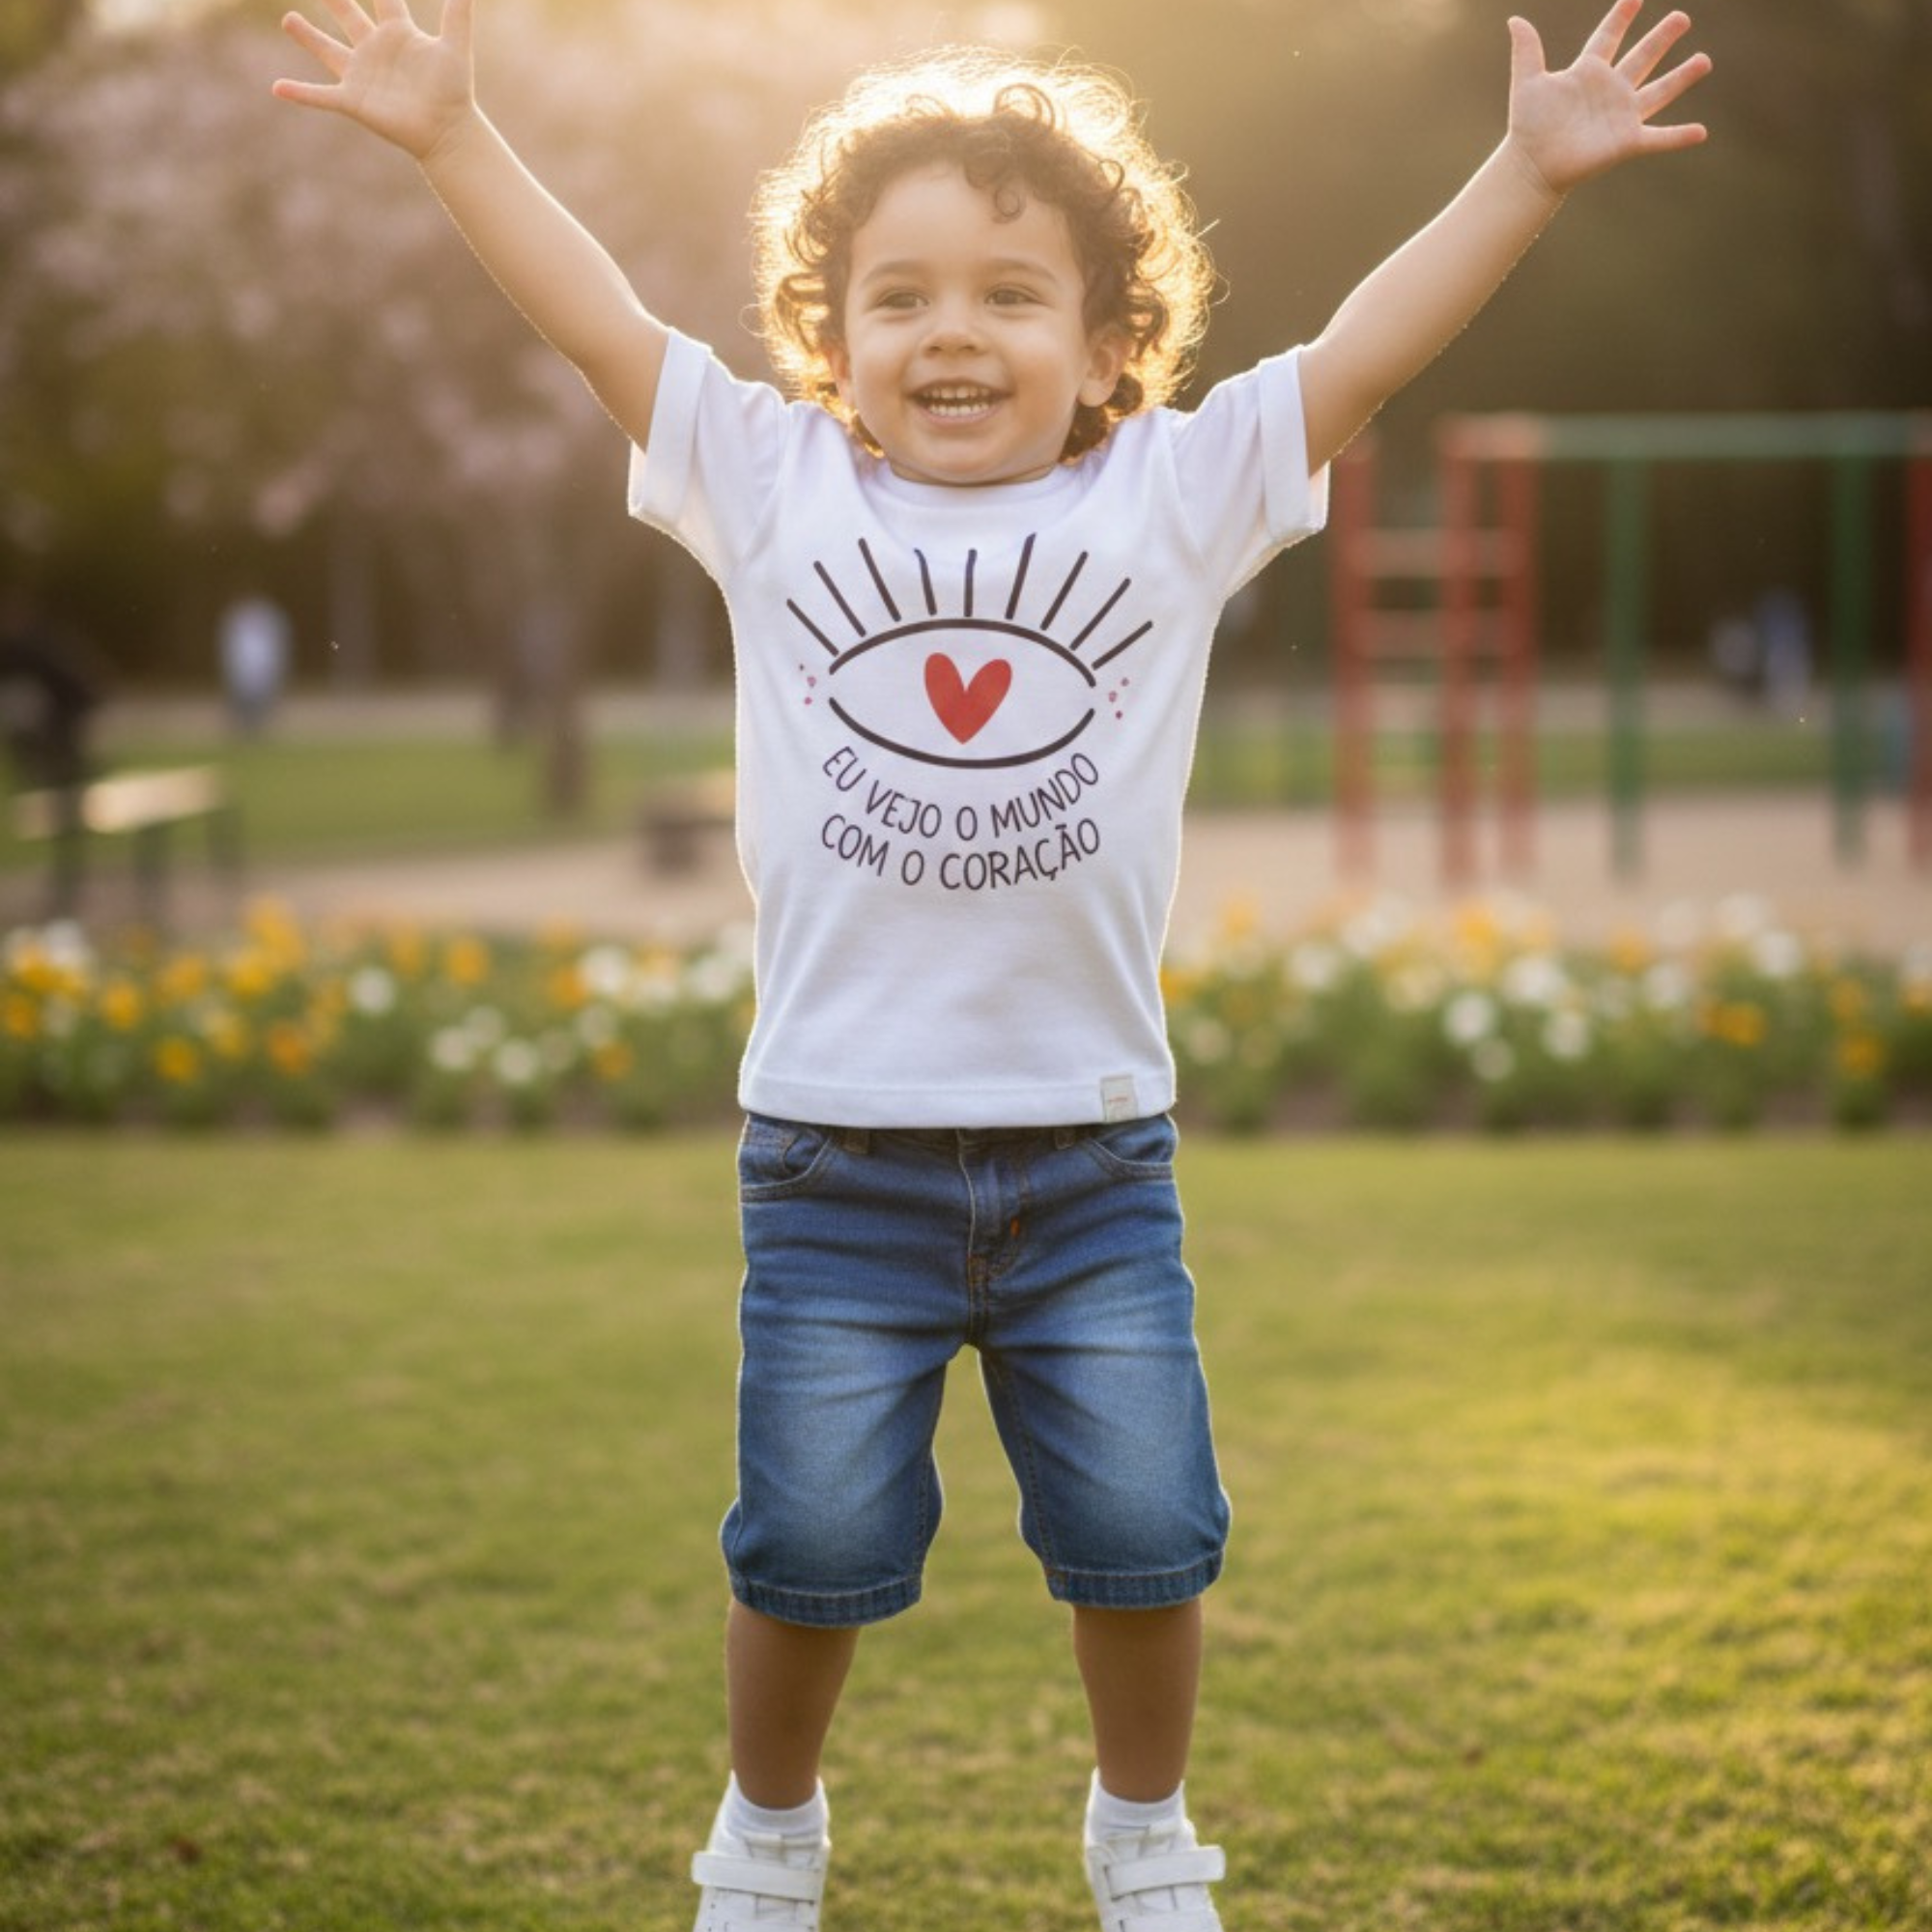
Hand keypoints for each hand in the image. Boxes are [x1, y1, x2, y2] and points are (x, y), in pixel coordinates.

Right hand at [272, 0, 476, 162]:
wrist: (448, 132)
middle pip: (348, 15)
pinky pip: (321, 96)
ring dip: (308, 36)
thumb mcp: (455, 47)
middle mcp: (375, 49)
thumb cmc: (454, 91)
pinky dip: (300, 93)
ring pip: (327, 49)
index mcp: (398, 33)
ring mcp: (362, 75)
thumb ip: (458, 13)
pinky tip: (278, 88)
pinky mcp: (354, 100)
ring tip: (288, 19)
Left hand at [1505, 0, 1710, 198]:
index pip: (1608, 37)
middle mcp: (1610, 90)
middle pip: (1642, 58)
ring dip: (1682, 77)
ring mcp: (1622, 115)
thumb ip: (1527, 51)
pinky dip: (1679, 137)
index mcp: (1588, 72)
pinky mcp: (1627, 142)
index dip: (1620, 17)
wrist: (1531, 166)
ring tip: (1704, 60)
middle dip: (1662, 38)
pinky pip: (1658, 138)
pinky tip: (1701, 133)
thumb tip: (1515, 19)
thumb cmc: (1528, 126)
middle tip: (1682, 17)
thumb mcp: (1527, 83)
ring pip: (1659, 91)